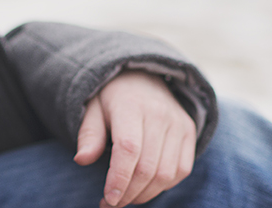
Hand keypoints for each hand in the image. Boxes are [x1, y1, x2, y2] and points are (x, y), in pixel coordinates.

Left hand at [73, 70, 196, 206]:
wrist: (141, 76)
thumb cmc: (111, 97)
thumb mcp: (92, 108)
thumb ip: (88, 134)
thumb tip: (81, 160)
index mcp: (130, 105)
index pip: (128, 150)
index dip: (119, 179)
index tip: (107, 199)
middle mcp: (159, 114)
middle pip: (147, 167)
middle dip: (129, 193)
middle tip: (111, 203)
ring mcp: (178, 123)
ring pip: (166, 173)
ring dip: (145, 194)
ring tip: (126, 198)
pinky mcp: (189, 131)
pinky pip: (181, 170)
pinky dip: (164, 185)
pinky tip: (145, 187)